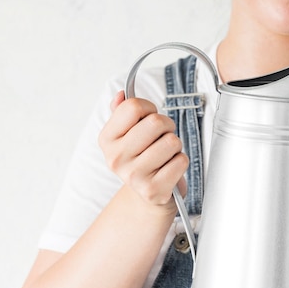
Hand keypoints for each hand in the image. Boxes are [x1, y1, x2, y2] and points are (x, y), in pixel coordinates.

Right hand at [98, 91, 188, 210]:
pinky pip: (181, 161)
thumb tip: (121, 94)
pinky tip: (169, 168)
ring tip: (165, 154)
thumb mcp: (128, 133)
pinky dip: (180, 161)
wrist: (148, 193)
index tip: (148, 118)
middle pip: (156, 122)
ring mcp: (133, 176)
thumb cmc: (142, 156)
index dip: (149, 108)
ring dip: (175, 145)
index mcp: (107, 139)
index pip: (133, 106)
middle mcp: (116, 158)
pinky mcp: (153, 190)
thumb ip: (123, 111)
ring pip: (171, 141)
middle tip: (161, 137)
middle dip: (166, 126)